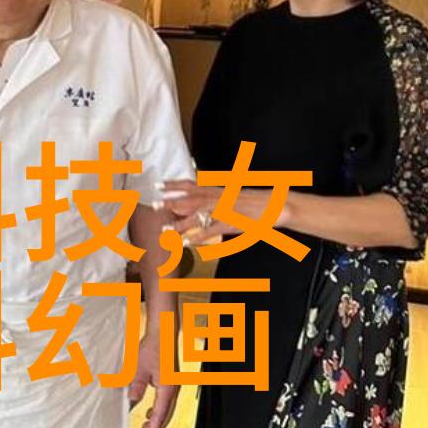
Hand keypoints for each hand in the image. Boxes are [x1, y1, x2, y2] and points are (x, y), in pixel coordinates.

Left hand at [128, 333, 179, 427]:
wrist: (162, 334)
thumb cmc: (152, 348)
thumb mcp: (138, 367)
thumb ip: (136, 385)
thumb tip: (132, 400)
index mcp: (167, 387)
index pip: (160, 413)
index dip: (153, 427)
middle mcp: (173, 388)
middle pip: (166, 414)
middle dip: (156, 426)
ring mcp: (173, 385)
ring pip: (167, 408)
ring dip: (157, 418)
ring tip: (146, 425)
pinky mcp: (170, 381)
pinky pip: (166, 400)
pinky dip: (158, 409)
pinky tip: (149, 410)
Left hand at [157, 179, 282, 244]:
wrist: (274, 205)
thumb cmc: (253, 201)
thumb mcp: (231, 194)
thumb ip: (215, 196)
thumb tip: (200, 198)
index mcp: (217, 189)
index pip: (191, 184)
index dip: (174, 185)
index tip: (158, 185)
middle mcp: (217, 198)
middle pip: (189, 199)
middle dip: (171, 203)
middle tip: (154, 205)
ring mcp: (222, 211)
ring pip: (196, 217)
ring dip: (179, 224)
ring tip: (164, 231)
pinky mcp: (228, 224)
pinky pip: (208, 232)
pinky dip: (196, 237)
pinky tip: (184, 243)